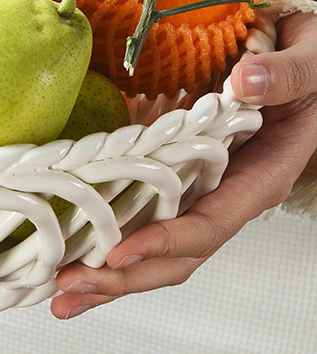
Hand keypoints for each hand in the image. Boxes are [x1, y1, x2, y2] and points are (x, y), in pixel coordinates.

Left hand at [50, 10, 316, 319]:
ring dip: (110, 271)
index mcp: (260, 177)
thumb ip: (283, 76)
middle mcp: (229, 194)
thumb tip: (244, 84)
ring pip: (158, 245)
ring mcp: (203, 189)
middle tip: (68, 289)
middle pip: (177, 254)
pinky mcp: (183, 176)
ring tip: (62, 290)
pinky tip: (77, 250)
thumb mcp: (310, 63)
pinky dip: (111, 235)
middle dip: (124, 277)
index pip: (210, 223)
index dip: (165, 242)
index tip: (120, 252)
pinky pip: (147, 212)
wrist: (308, 62)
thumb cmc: (311, 69)